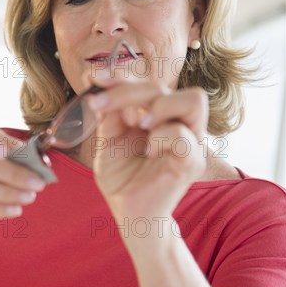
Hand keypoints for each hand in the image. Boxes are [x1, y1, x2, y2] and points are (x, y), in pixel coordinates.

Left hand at [84, 70, 207, 219]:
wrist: (129, 210)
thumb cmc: (121, 176)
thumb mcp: (107, 139)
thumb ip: (108, 112)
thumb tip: (93, 78)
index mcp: (157, 113)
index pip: (145, 82)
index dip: (119, 76)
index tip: (92, 78)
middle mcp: (177, 121)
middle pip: (164, 85)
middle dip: (128, 90)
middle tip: (100, 106)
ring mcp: (190, 140)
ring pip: (192, 99)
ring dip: (158, 106)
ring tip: (136, 124)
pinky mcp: (192, 161)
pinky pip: (183, 136)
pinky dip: (161, 137)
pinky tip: (148, 150)